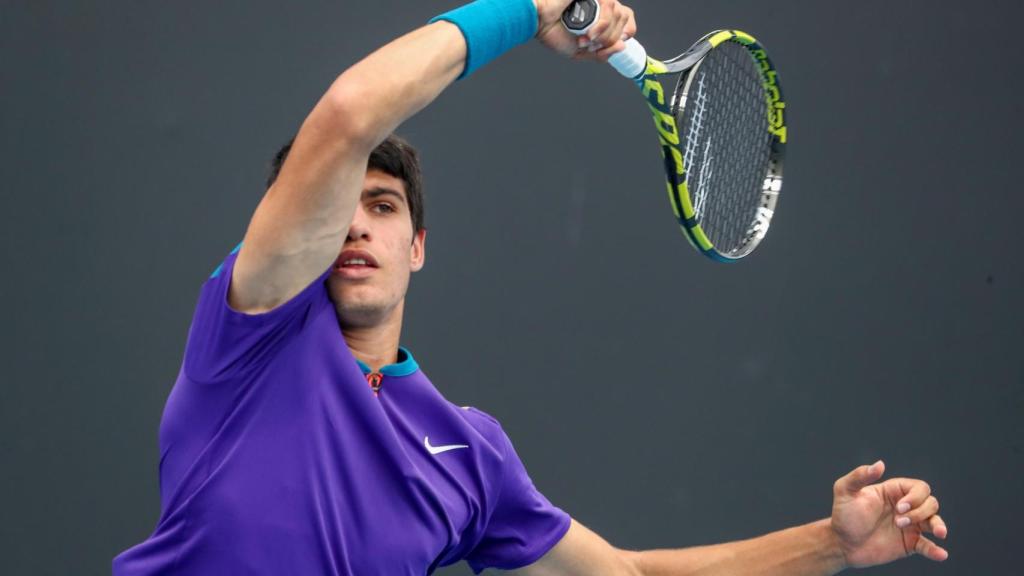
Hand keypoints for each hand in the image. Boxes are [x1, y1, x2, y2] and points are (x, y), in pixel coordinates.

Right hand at [533, 0, 636, 61]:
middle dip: (609, 38)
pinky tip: (589, 32)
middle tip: (591, 44)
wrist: (540, 23)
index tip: (617, 41)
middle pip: (624, 20)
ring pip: (618, 14)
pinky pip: (609, 6)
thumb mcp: (580, 52)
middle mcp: (601, 6)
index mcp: (600, 17)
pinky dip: (602, 24)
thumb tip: (621, 46)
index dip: (627, 31)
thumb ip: (601, 53)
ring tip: (586, 38)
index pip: (627, 19)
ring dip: (604, 33)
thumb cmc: (554, 33)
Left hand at [830, 460, 948, 567]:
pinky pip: (928, 546)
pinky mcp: (909, 544)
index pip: (919, 488)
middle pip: (930, 503)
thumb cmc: (843, 515)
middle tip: (898, 522)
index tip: (900, 508)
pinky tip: (941, 554)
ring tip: (938, 533)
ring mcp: (909, 526)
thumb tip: (880, 464)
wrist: (841, 543)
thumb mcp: (845, 491)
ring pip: (935, 521)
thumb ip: (859, 476)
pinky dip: (936, 550)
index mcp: (893, 491)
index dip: (915, 497)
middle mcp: (905, 507)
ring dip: (938, 525)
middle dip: (920, 512)